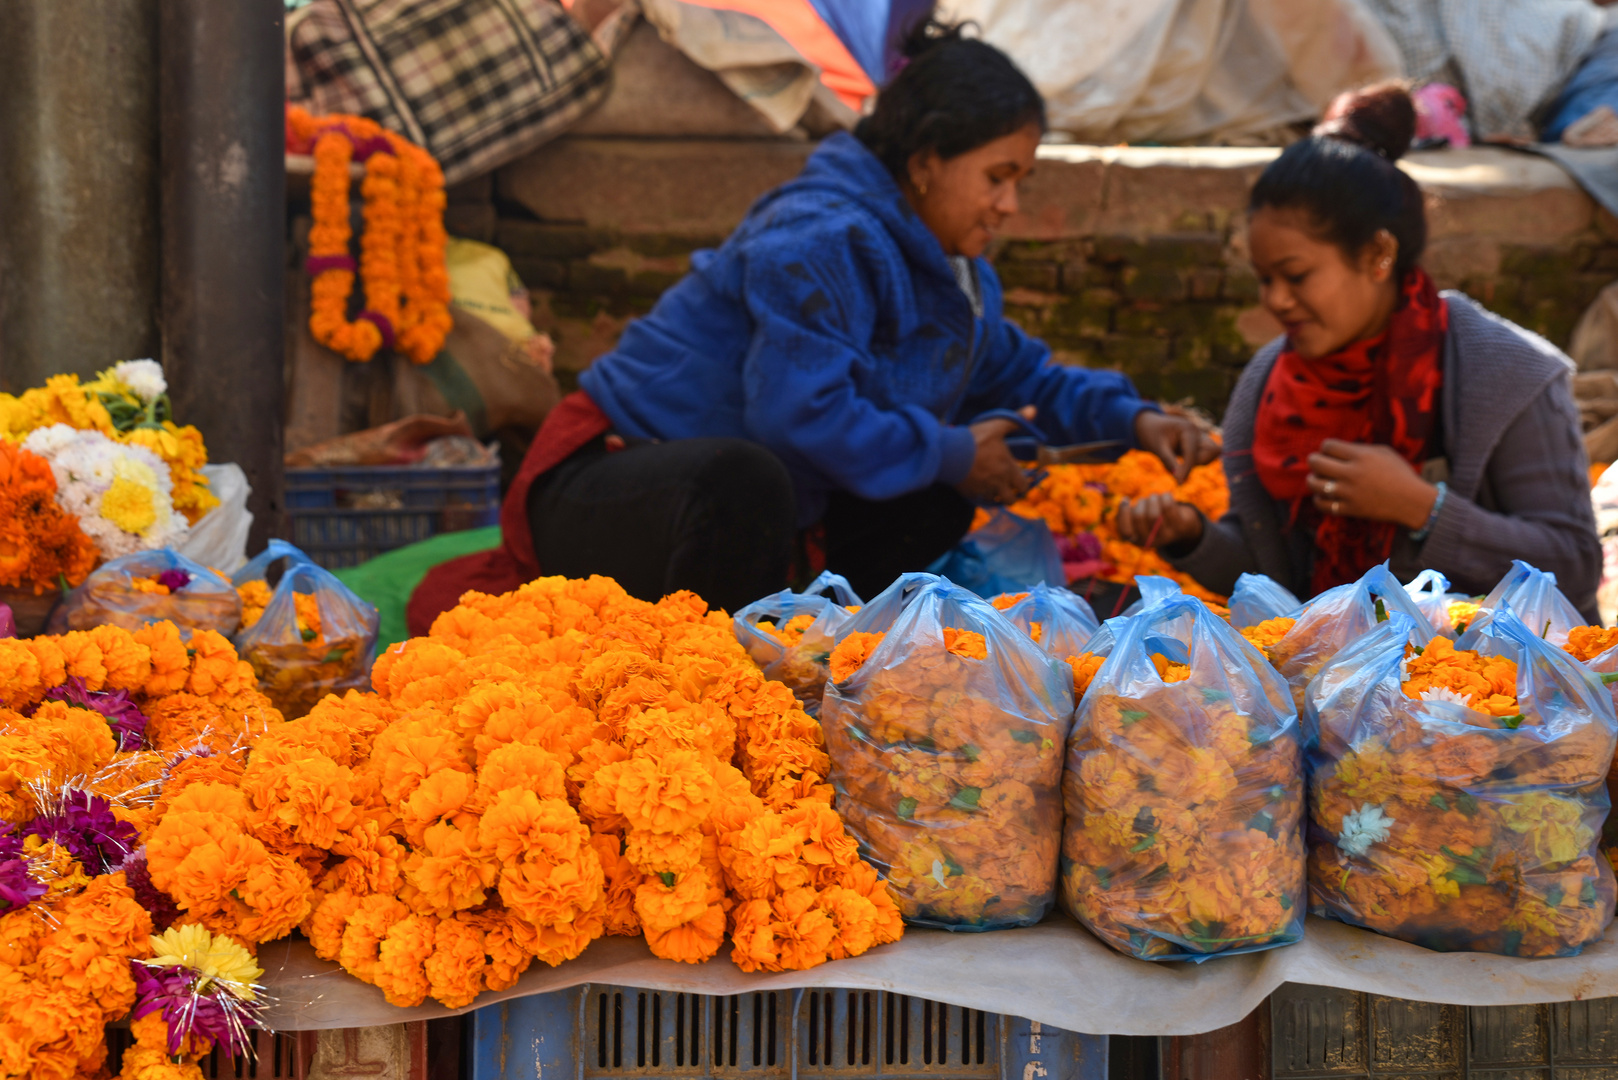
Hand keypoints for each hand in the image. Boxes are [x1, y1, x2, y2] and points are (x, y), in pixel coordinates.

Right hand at [956, 405, 1034, 504]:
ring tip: (992, 489)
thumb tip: (1033, 410)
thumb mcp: (996, 426)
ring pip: (995, 500)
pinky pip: (979, 499)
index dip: (1023, 486)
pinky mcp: (970, 493)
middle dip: (1012, 495)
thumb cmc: (975, 439)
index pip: (1023, 486)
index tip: (1020, 483)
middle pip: (1011, 499)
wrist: (950, 453)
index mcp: (1008, 469)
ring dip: (996, 496)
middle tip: (1008, 489)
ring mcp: (984, 490)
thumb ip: (1016, 420)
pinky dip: (980, 495)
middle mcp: (999, 483)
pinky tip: (977, 487)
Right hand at [1115, 492, 1203, 548]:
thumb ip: (1127, 513)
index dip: (1123, 513)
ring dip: (1153, 499)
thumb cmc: (1153, 519)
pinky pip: (1169, 507)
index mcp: (1138, 540)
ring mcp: (1167, 536)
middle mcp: (1151, 541)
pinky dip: (1165, 497)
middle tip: (1145, 500)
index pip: (1125, 531)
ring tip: (1155, 497)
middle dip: (1141, 503)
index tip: (1126, 499)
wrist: (1182, 527)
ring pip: (1154, 514)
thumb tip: (1124, 502)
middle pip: (1139, 517)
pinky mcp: (1180, 527)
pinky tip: (1165, 496)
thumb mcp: (1139, 520)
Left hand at [1134, 409, 1218, 482]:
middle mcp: (1197, 432)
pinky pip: (1207, 456)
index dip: (1187, 469)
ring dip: (1199, 462)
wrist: (1150, 426)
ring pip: (1212, 454)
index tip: (1179, 482)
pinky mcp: (1200, 443)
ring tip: (1179, 460)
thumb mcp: (1158, 448)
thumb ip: (1169, 463)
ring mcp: (1201, 437)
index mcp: (1187, 429)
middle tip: (1180, 464)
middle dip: (1199, 461)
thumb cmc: (1152, 435)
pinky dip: (1197, 461)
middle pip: (1212, 451)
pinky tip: (1182, 459)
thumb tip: (1180, 481)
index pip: (1193, 453)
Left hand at [1307, 440, 1437, 529]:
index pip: (1328, 446)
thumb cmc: (1399, 473)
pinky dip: (1318, 499)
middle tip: (1317, 463)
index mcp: (1361, 456)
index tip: (1329, 452)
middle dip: (1313, 460)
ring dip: (1312, 480)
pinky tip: (1323, 496)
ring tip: (1316, 479)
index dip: (1326, 447)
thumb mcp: (1383, 452)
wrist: (1412, 501)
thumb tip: (1336, 449)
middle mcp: (1352, 473)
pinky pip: (1322, 505)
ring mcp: (1349, 493)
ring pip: (1315, 484)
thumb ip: (1359, 449)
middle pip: (1316, 462)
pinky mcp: (1349, 509)